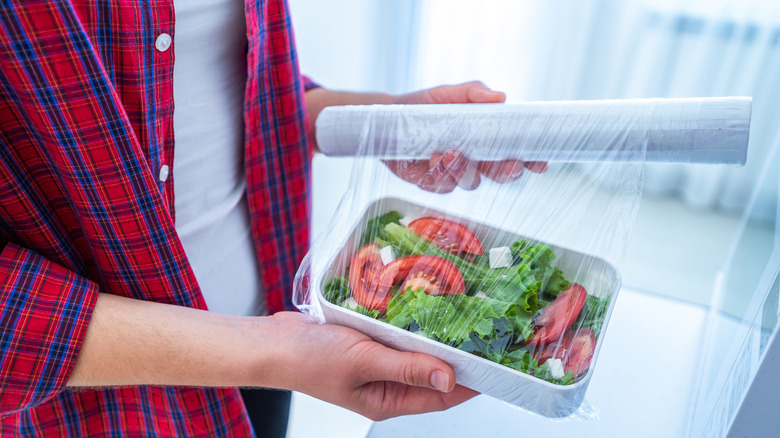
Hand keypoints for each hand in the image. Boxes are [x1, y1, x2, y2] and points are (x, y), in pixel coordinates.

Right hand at [268, 312, 476, 420]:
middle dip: (456, 354)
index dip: (470, 382)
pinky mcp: (367, 341)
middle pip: (432, 371)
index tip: (494, 362)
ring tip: (459, 314)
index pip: (441, 396)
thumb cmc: (309, 359)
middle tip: (480, 329)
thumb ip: (406, 367)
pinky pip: (397, 333)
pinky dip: (411, 321)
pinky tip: (422, 304)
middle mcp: (386, 383)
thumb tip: (449, 377)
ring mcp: (376, 361)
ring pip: (416, 349)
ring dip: (434, 335)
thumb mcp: (363, 361)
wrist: (272, 342)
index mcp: (388, 399)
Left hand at [385, 81, 546, 192]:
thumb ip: (472, 93)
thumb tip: (499, 97)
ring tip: (450, 153)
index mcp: (485, 139)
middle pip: (501, 175)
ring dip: (465, 170)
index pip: (515, 152)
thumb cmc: (422, 106)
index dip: (531, 160)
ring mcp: (455, 173)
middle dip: (507, 172)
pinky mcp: (433, 182)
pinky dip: (440, 174)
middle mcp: (475, 159)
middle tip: (508, 164)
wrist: (386, 120)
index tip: (540, 163)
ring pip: (472, 183)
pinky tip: (432, 159)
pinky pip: (443, 186)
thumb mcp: (448, 94)